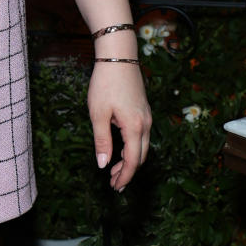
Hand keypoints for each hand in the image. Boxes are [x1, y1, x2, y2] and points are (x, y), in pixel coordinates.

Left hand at [88, 60, 150, 191]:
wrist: (118, 57)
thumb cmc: (105, 84)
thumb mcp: (98, 114)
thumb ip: (102, 141)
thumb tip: (103, 165)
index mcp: (135, 127)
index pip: (132, 161)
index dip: (124, 177)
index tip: (115, 188)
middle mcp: (146, 124)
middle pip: (141, 157)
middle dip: (128, 172)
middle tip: (114, 184)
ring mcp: (147, 117)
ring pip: (143, 147)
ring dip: (130, 161)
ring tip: (114, 170)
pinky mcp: (144, 111)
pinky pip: (142, 136)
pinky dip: (133, 148)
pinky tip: (120, 150)